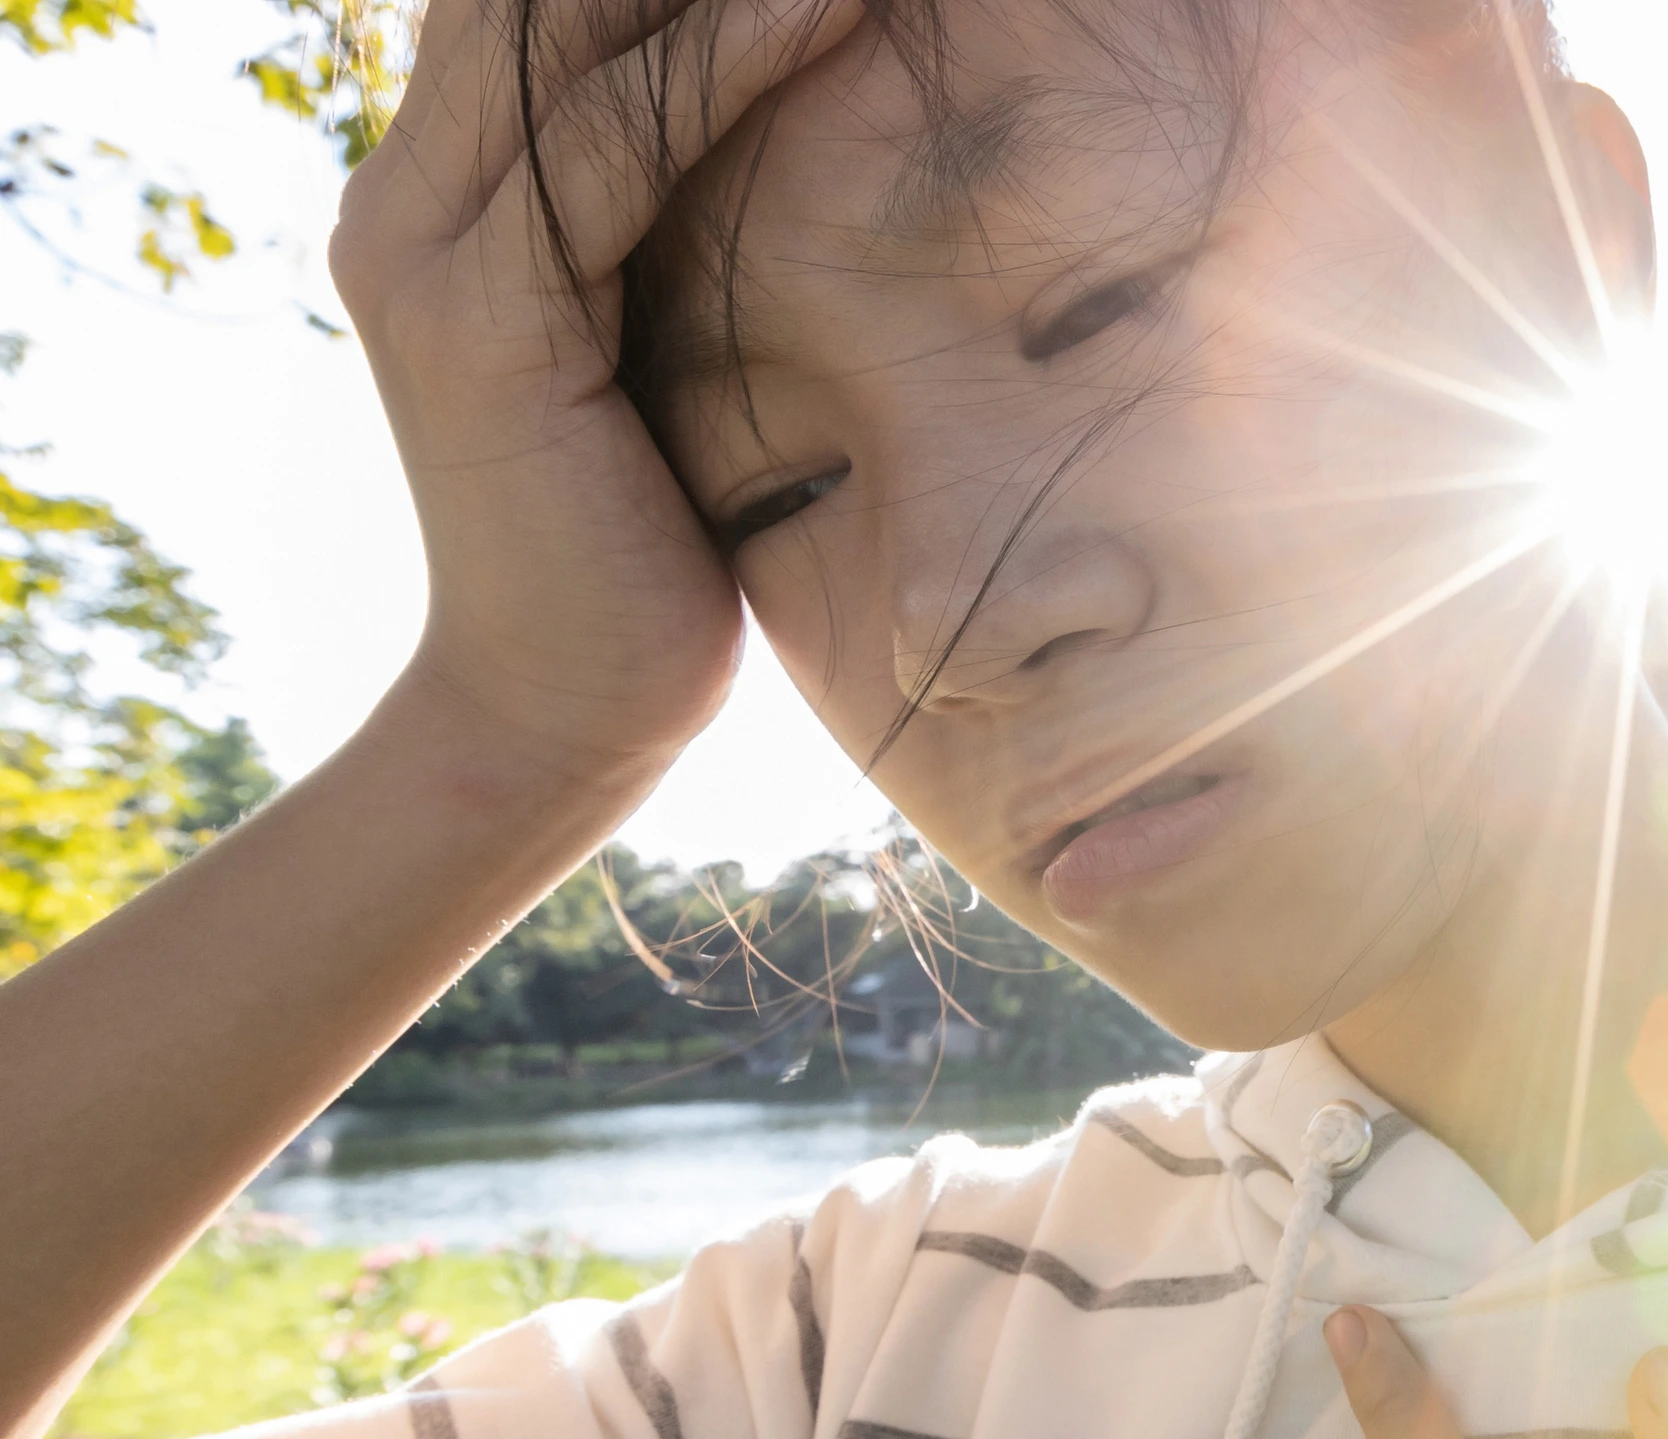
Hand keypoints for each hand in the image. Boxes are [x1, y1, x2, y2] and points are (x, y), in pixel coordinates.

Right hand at [327, 0, 861, 771]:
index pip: (541, 3)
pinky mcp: (482, 324)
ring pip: (566, 38)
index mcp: (453, 198)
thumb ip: (686, 227)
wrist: (572, 710)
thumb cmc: (660, 537)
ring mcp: (427, 255)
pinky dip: (716, 64)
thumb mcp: (675, 343)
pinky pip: (606, 150)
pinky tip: (827, 9)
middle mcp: (411, 201)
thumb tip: (814, 130)